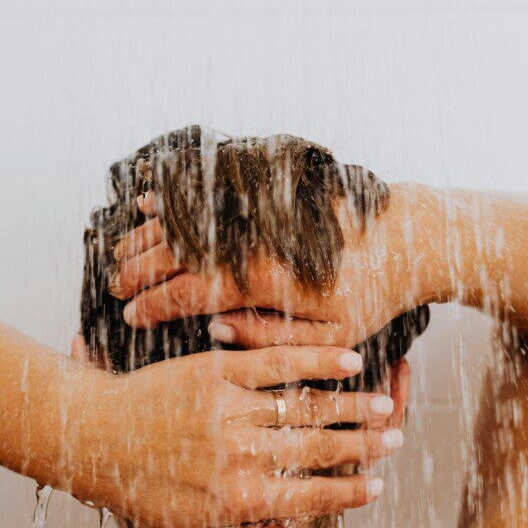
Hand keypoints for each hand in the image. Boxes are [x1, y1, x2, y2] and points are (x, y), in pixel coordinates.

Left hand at [76, 341, 405, 527]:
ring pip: (307, 406)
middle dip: (364, 447)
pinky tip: (347, 358)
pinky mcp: (214, 371)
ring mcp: (230, 410)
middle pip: (319, 449)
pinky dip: (315, 359)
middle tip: (396, 442)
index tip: (377, 488)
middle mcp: (241, 455)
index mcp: (238, 498)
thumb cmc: (136, 492)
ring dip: (351, 406)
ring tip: (384, 405)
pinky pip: (275, 362)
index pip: (311, 496)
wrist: (90, 438)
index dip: (349, 493)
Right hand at [110, 188, 426, 348]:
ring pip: (185, 220)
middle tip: (113, 284)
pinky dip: (172, 196)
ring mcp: (258, 211)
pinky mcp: (266, 191)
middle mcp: (254, 238)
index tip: (129, 316)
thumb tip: (218, 329)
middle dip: (138, 269)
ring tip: (119, 252)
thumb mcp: (330, 337)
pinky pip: (206, 189)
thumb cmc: (376, 292)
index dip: (154, 304)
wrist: (414, 234)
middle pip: (176, 251)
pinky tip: (148, 201)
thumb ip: (270, 339)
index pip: (190, 291)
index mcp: (264, 278)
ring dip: (146, 236)